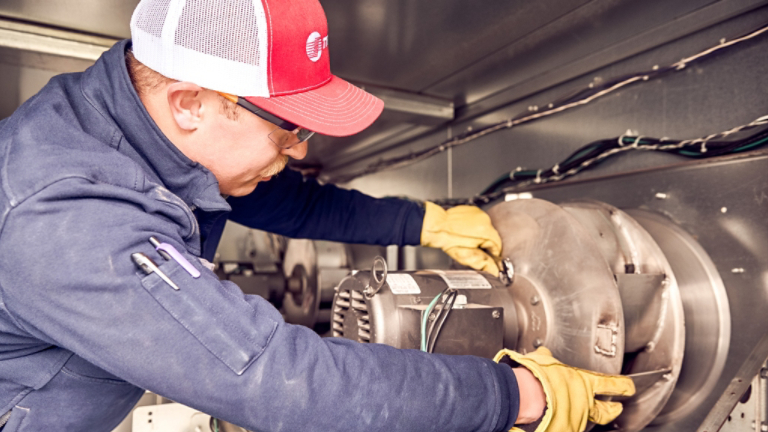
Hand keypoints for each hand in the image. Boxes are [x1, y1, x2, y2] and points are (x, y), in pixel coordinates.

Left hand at [420, 201, 501, 273]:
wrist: (435, 226)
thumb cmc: (447, 240)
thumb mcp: (466, 256)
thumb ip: (483, 264)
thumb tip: (495, 271)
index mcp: (485, 231)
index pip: (498, 245)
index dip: (493, 254)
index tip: (488, 257)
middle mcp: (484, 219)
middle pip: (492, 236)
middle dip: (485, 244)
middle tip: (474, 249)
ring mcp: (478, 213)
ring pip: (486, 228)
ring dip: (481, 235)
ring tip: (468, 239)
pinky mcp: (472, 210)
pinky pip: (479, 221)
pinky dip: (475, 227)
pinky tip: (466, 232)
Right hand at [495, 347, 635, 431]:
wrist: (527, 394)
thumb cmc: (537, 375)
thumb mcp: (543, 360)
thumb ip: (547, 357)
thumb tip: (545, 352)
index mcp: (583, 382)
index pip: (610, 384)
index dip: (622, 386)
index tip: (629, 387)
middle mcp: (584, 403)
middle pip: (606, 412)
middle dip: (613, 411)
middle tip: (617, 409)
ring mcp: (577, 419)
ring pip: (583, 421)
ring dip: (577, 417)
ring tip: (567, 415)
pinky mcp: (566, 430)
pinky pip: (567, 428)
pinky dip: (563, 426)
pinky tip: (556, 423)